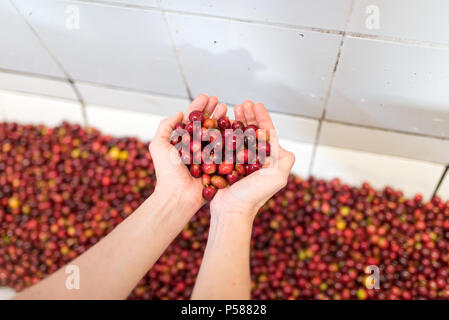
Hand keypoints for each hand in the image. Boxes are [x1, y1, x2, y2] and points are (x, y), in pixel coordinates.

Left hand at [149, 94, 226, 212]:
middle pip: (207, 124)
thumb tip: (180, 113)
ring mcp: (208, 156)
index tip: (206, 96)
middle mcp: (196, 147)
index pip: (192, 120)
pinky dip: (231, 138)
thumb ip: (166, 126)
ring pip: (217, 134)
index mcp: (183, 141)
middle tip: (220, 101)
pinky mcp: (217, 166)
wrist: (177, 196)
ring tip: (228, 110)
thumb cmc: (167, 172)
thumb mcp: (159, 145)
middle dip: (213, 112)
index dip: (199, 107)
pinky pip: (226, 150)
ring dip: (223, 121)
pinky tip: (235, 128)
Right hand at [210, 100, 294, 222]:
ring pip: (240, 136)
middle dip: (249, 116)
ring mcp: (241, 162)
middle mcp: (257, 160)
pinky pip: (227, 145)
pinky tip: (222, 123)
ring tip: (233, 109)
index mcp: (270, 161)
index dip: (262, 117)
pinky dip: (225, 133)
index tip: (255, 104)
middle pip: (253, 132)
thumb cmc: (254, 196)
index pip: (267, 133)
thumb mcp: (278, 177)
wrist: (232, 211)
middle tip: (243, 103)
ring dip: (237, 121)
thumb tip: (283, 146)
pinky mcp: (227, 165)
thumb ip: (286, 159)